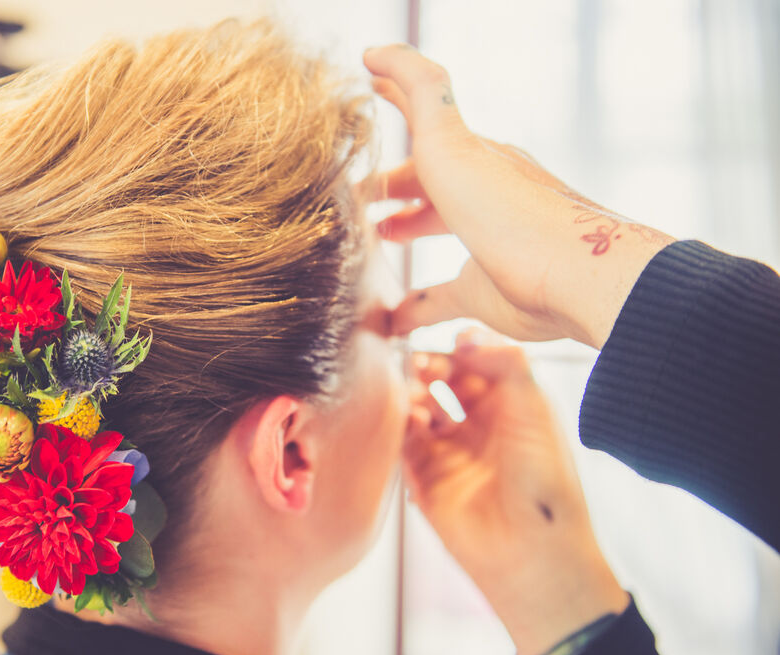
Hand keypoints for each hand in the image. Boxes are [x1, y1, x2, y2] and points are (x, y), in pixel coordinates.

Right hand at [361, 44, 674, 348]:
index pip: (429, 122)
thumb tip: (377, 53)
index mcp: (475, 158)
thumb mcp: (449, 141)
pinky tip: (395, 320)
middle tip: (362, 196)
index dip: (397, 105)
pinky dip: (414, 306)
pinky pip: (441, 300)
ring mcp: (489, 244)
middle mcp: (484, 196)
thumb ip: (418, 90)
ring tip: (378, 242)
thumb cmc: (508, 211)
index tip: (368, 92)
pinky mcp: (490, 294)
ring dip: (407, 231)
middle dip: (396, 183)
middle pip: (432, 182)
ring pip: (440, 232)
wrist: (573, 278)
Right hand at [403, 329, 627, 654]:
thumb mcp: (535, 406)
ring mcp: (450, 452)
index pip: (478, 364)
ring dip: (411, 392)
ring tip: (408, 384)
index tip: (449, 337)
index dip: (462, 348)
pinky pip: (403, 442)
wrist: (530, 549)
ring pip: (420, 408)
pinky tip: (408, 414)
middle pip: (444, 382)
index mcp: (512, 407)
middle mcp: (480, 426)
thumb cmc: (544, 479)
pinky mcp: (424, 478)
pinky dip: (399, 423)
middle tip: (416, 359)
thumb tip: (463, 334)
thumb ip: (504, 361)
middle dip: (429, 366)